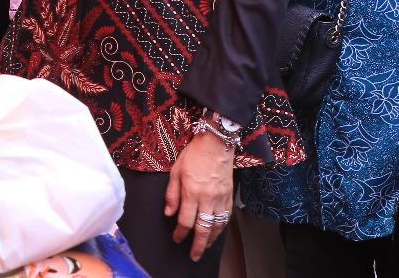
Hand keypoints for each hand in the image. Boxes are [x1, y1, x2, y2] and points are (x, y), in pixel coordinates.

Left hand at [165, 130, 234, 260]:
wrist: (216, 143)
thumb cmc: (194, 154)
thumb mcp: (175, 171)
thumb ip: (172, 194)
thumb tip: (169, 213)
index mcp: (191, 191)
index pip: (185, 220)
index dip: (180, 232)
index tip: (176, 238)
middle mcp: (207, 198)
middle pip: (203, 229)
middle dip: (198, 245)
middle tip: (194, 255)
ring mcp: (220, 198)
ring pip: (217, 226)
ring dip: (211, 239)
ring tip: (205, 247)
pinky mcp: (229, 196)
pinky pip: (226, 217)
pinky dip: (221, 228)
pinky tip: (216, 231)